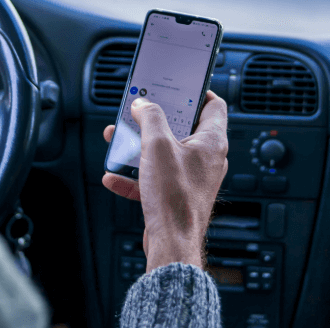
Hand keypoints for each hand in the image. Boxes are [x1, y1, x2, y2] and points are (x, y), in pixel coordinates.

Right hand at [102, 91, 228, 271]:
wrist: (172, 243)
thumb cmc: (175, 198)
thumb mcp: (157, 145)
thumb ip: (150, 118)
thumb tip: (144, 105)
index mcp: (211, 142)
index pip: (214, 105)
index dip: (196, 92)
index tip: (177, 86)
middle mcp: (206, 159)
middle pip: (184, 128)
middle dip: (157, 120)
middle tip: (141, 111)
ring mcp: (193, 178)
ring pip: (165, 153)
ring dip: (140, 147)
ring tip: (120, 141)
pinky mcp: (178, 195)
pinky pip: (155, 178)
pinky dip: (135, 176)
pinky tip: (115, 176)